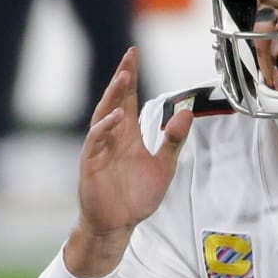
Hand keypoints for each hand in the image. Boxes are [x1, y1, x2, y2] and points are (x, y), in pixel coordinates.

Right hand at [66, 47, 192, 277]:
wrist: (118, 224)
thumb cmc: (136, 196)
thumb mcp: (164, 167)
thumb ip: (173, 141)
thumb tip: (186, 114)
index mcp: (128, 134)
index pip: (129, 98)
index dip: (130, 75)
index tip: (134, 53)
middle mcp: (112, 135)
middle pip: (115, 99)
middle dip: (122, 77)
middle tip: (129, 56)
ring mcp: (99, 148)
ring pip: (103, 115)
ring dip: (112, 96)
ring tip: (123, 78)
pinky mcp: (91, 163)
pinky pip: (96, 140)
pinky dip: (105, 127)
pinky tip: (116, 117)